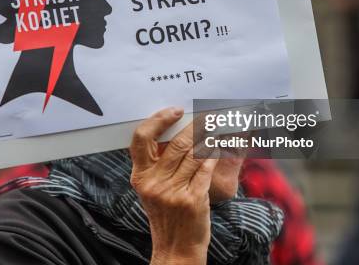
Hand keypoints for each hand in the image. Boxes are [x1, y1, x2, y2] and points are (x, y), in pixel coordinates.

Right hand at [129, 107, 217, 264]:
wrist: (176, 249)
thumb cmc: (166, 216)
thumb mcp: (152, 190)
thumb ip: (157, 165)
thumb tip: (175, 131)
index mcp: (140, 177)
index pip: (141, 139)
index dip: (158, 120)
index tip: (176, 111)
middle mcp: (154, 183)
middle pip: (176, 143)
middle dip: (195, 125)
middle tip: (208, 115)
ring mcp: (173, 192)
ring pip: (194, 154)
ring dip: (208, 137)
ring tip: (217, 127)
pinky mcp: (193, 199)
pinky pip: (206, 169)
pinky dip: (214, 155)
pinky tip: (218, 147)